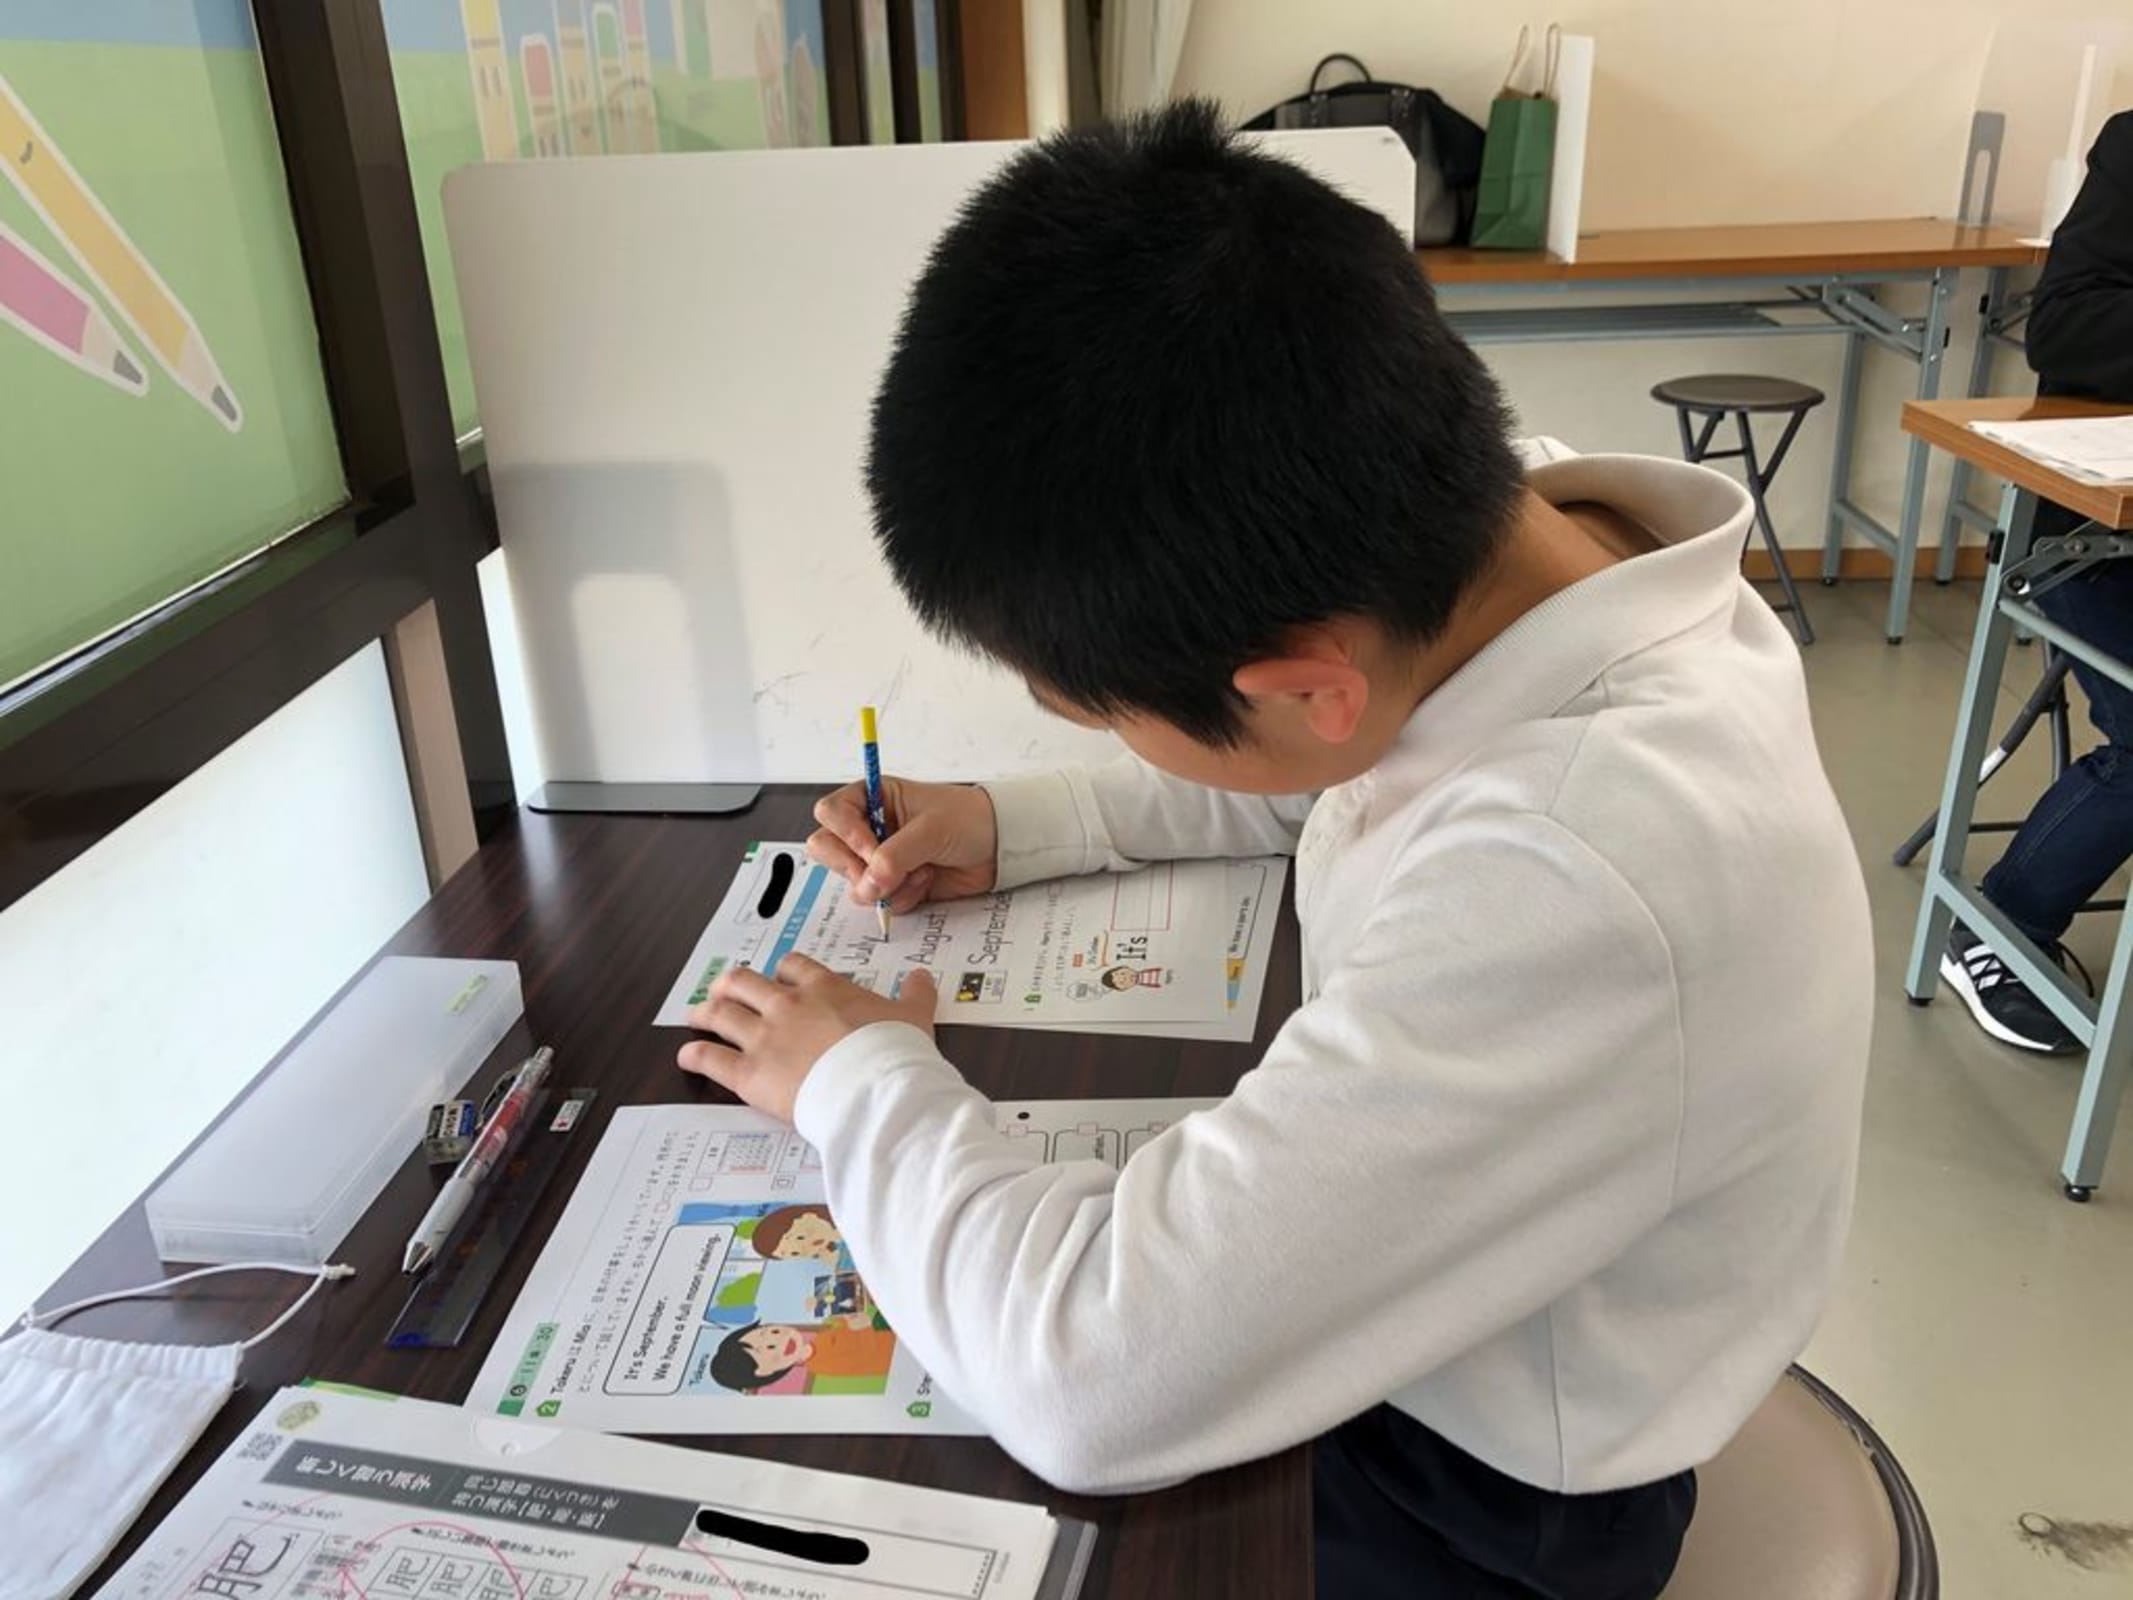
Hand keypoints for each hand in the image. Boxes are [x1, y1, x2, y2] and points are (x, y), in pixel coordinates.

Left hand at [677, 953, 938, 1121]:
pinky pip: (712, 1059)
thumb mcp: (914, 1016)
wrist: (876, 1090)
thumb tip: (922, 976)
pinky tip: (686, 1055)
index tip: (780, 979)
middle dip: (732, 985)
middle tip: (724, 991)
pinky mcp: (749, 1073)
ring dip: (705, 1013)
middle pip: (746, 982)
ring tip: (695, 1016)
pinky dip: (695, 1055)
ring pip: (721, 1014)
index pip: (793, 966)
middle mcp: (787, 1005)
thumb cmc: (896, 1052)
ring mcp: (765, 1037)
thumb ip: (915, 994)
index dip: (782, 971)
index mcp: (824, 988)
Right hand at [808, 776, 997, 913]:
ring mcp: (879, 859)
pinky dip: (902, 896)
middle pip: (828, 849)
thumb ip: (895, 856)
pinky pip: (878, 900)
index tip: (871, 849)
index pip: (831, 813)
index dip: (845, 833)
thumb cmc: (969, 820)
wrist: (1001, 847)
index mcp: (872, 797)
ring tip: (921, 871)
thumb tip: (868, 885)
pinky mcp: (893, 884)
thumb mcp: (930, 829)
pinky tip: (927, 881)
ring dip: (886, 884)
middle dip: (853, 867)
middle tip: (882, 874)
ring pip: (853, 882)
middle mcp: (869, 827)